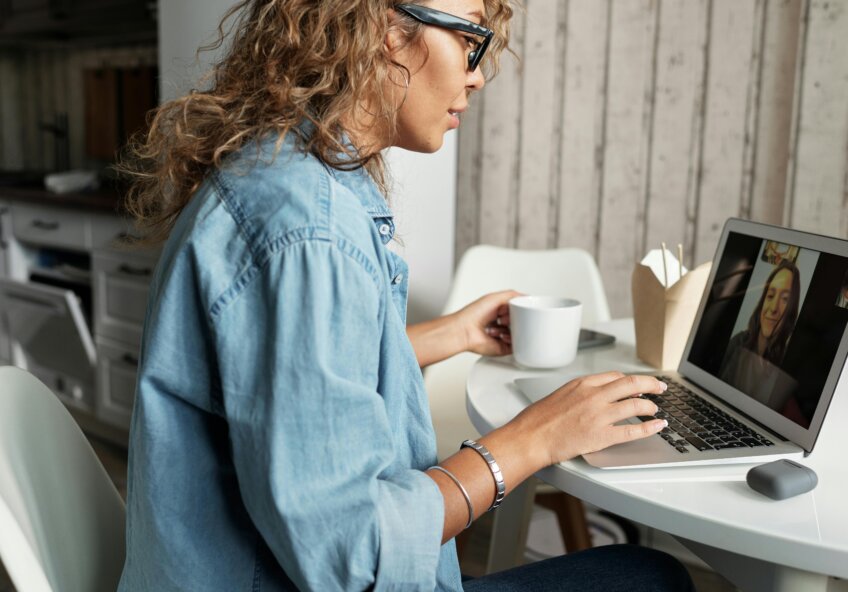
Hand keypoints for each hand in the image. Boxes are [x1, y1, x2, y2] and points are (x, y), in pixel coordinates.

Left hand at [454, 290, 521, 356]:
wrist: (465, 330)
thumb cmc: (474, 314)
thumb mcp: (495, 297)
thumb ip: (513, 295)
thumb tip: (527, 298)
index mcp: (500, 312)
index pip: (518, 311)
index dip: (518, 309)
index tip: (516, 308)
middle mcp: (501, 324)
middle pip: (520, 322)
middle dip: (516, 318)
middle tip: (505, 317)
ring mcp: (503, 336)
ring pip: (519, 333)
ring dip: (512, 328)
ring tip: (500, 325)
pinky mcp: (503, 348)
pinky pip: (516, 346)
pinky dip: (511, 340)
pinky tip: (501, 335)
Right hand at [511, 372, 667, 466]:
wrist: (530, 437)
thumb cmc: (538, 419)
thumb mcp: (560, 395)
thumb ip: (580, 393)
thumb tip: (595, 396)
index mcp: (583, 383)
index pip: (616, 376)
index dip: (631, 380)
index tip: (638, 384)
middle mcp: (594, 395)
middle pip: (632, 383)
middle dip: (651, 384)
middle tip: (660, 388)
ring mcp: (600, 415)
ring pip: (636, 404)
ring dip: (650, 406)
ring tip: (655, 410)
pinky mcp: (602, 435)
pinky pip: (633, 430)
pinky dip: (650, 427)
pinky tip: (658, 426)